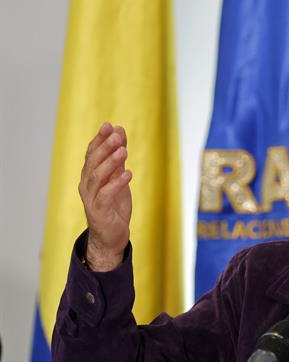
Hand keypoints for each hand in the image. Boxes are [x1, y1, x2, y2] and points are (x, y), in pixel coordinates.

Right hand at [79, 122, 131, 271]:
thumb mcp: (119, 177)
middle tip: (117, 135)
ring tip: (123, 151)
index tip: (109, 125)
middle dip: (105, 147)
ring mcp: (91, 198)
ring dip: (110, 162)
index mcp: (90, 175)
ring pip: (98, 177)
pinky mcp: (98, 211)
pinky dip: (117, 183)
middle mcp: (87, 185)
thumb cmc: (114, 206)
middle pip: (93, 162)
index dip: (99, 139)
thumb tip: (120, 131)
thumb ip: (118, 156)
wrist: (111, 236)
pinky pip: (106, 195)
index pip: (92, 153)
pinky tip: (129, 174)